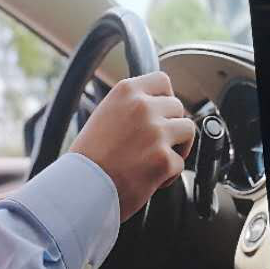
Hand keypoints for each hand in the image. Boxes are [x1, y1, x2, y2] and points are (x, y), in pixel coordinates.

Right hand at [70, 72, 196, 220]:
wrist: (81, 187)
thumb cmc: (89, 158)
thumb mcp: (105, 115)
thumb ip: (131, 106)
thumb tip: (157, 104)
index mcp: (126, 92)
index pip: (162, 81)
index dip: (166, 98)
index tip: (161, 112)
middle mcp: (142, 107)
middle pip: (177, 107)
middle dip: (171, 125)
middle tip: (154, 143)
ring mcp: (156, 132)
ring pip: (188, 130)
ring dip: (178, 145)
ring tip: (156, 158)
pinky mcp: (164, 159)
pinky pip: (181, 163)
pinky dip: (169, 174)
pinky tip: (149, 178)